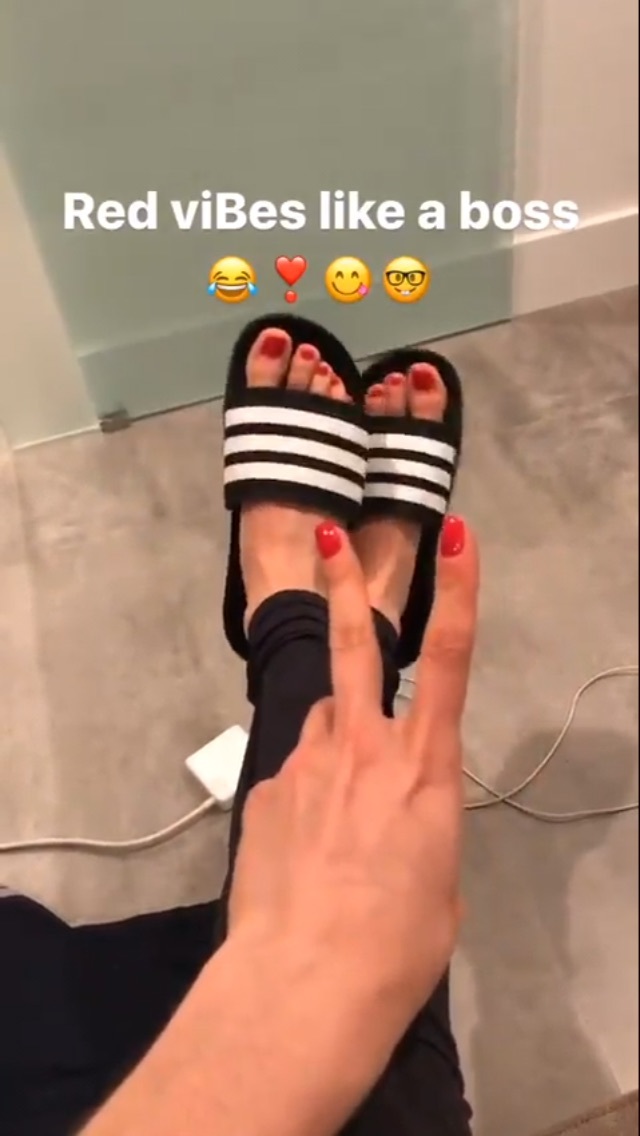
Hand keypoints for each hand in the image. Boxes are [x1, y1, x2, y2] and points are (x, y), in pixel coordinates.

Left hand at [229, 518, 478, 1073]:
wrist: (307, 982)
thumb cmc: (400, 944)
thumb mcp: (438, 880)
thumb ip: (420, 823)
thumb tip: (391, 808)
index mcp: (424, 769)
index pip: (449, 660)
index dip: (459, 592)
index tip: (457, 536)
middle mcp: (363, 749)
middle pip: (355, 647)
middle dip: (345, 585)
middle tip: (326, 539)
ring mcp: (305, 765)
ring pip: (323, 725)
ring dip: (334, 741)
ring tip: (337, 808)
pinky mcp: (264, 792)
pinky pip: (292, 778)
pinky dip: (303, 798)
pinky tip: (302, 852)